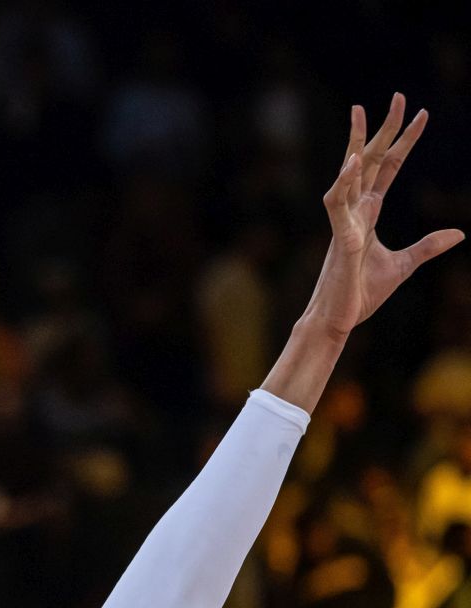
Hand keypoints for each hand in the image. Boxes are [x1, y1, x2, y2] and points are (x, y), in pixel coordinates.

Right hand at [305, 93, 463, 339]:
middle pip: (371, 160)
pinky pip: (339, 204)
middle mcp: (355, 211)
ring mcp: (345, 222)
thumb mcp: (404, 265)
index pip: (390, 169)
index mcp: (369, 214)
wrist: (338, 320)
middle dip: (384, 128)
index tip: (421, 115)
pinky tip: (354, 160)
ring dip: (356, 142)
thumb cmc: (361, 294)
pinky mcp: (341, 238)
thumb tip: (459, 232)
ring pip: (350, 172)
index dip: (405, 142)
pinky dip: (345, 181)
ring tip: (360, 112)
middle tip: (398, 97)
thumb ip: (429, 246)